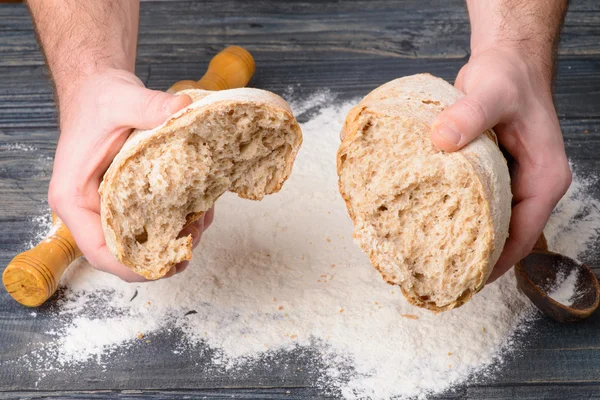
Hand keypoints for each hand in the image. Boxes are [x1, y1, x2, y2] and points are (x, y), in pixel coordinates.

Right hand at [48, 68, 211, 281]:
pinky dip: (178, 219)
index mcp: (74, 198)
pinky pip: (153, 220)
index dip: (134, 267)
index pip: (99, 251)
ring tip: (203, 218)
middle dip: (164, 253)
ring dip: (176, 236)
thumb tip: (182, 110)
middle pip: (125, 252)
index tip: (170, 264)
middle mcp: (90, 209)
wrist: (99, 90)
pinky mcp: (129, 199)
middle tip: (196, 236)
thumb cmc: (99, 99)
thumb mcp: (122, 99)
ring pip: (143, 239)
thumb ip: (149, 106)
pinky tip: (200, 207)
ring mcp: (110, 206)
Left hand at [430, 46, 571, 282]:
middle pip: (507, 235)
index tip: (468, 281)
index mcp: (544, 178)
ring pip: (490, 220)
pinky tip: (430, 221)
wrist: (506, 61)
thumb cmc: (509, 76)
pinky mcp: (492, 173)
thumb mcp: (491, 92)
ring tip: (432, 257)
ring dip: (466, 237)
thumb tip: (443, 139)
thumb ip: (469, 114)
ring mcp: (512, 180)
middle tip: (442, 276)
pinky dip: (457, 213)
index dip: (496, 261)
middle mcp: (530, 185)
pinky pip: (476, 202)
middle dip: (478, 257)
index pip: (523, 234)